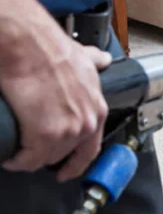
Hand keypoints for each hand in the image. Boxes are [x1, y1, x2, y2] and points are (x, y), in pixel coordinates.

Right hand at [0, 37, 110, 182]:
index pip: (91, 148)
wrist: (27, 43)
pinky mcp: (44, 135)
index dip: (76, 162)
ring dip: (30, 159)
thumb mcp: (83, 57)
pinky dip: (17, 161)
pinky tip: (10, 158)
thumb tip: (101, 59)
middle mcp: (86, 123)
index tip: (66, 170)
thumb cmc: (49, 48)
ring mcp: (67, 131)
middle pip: (65, 154)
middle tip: (31, 152)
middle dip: (47, 156)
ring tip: (17, 153)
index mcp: (97, 109)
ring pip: (46, 158)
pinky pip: (28, 160)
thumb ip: (94, 61)